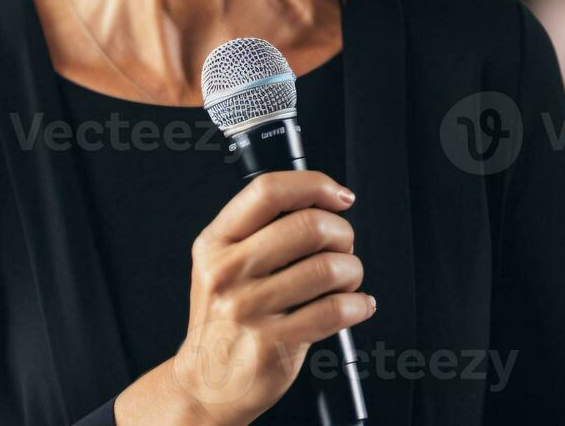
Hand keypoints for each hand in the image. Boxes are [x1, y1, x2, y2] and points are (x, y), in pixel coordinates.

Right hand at [116, 171, 372, 425]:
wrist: (206, 380)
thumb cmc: (223, 318)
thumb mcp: (220, 263)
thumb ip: (257, 230)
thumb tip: (319, 199)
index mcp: (215, 242)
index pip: (267, 191)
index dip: (313, 185)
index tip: (338, 196)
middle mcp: (227, 271)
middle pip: (306, 226)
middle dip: (342, 232)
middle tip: (344, 245)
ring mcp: (247, 308)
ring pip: (328, 268)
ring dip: (352, 271)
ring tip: (347, 280)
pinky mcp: (272, 342)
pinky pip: (335, 311)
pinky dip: (358, 305)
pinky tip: (356, 305)